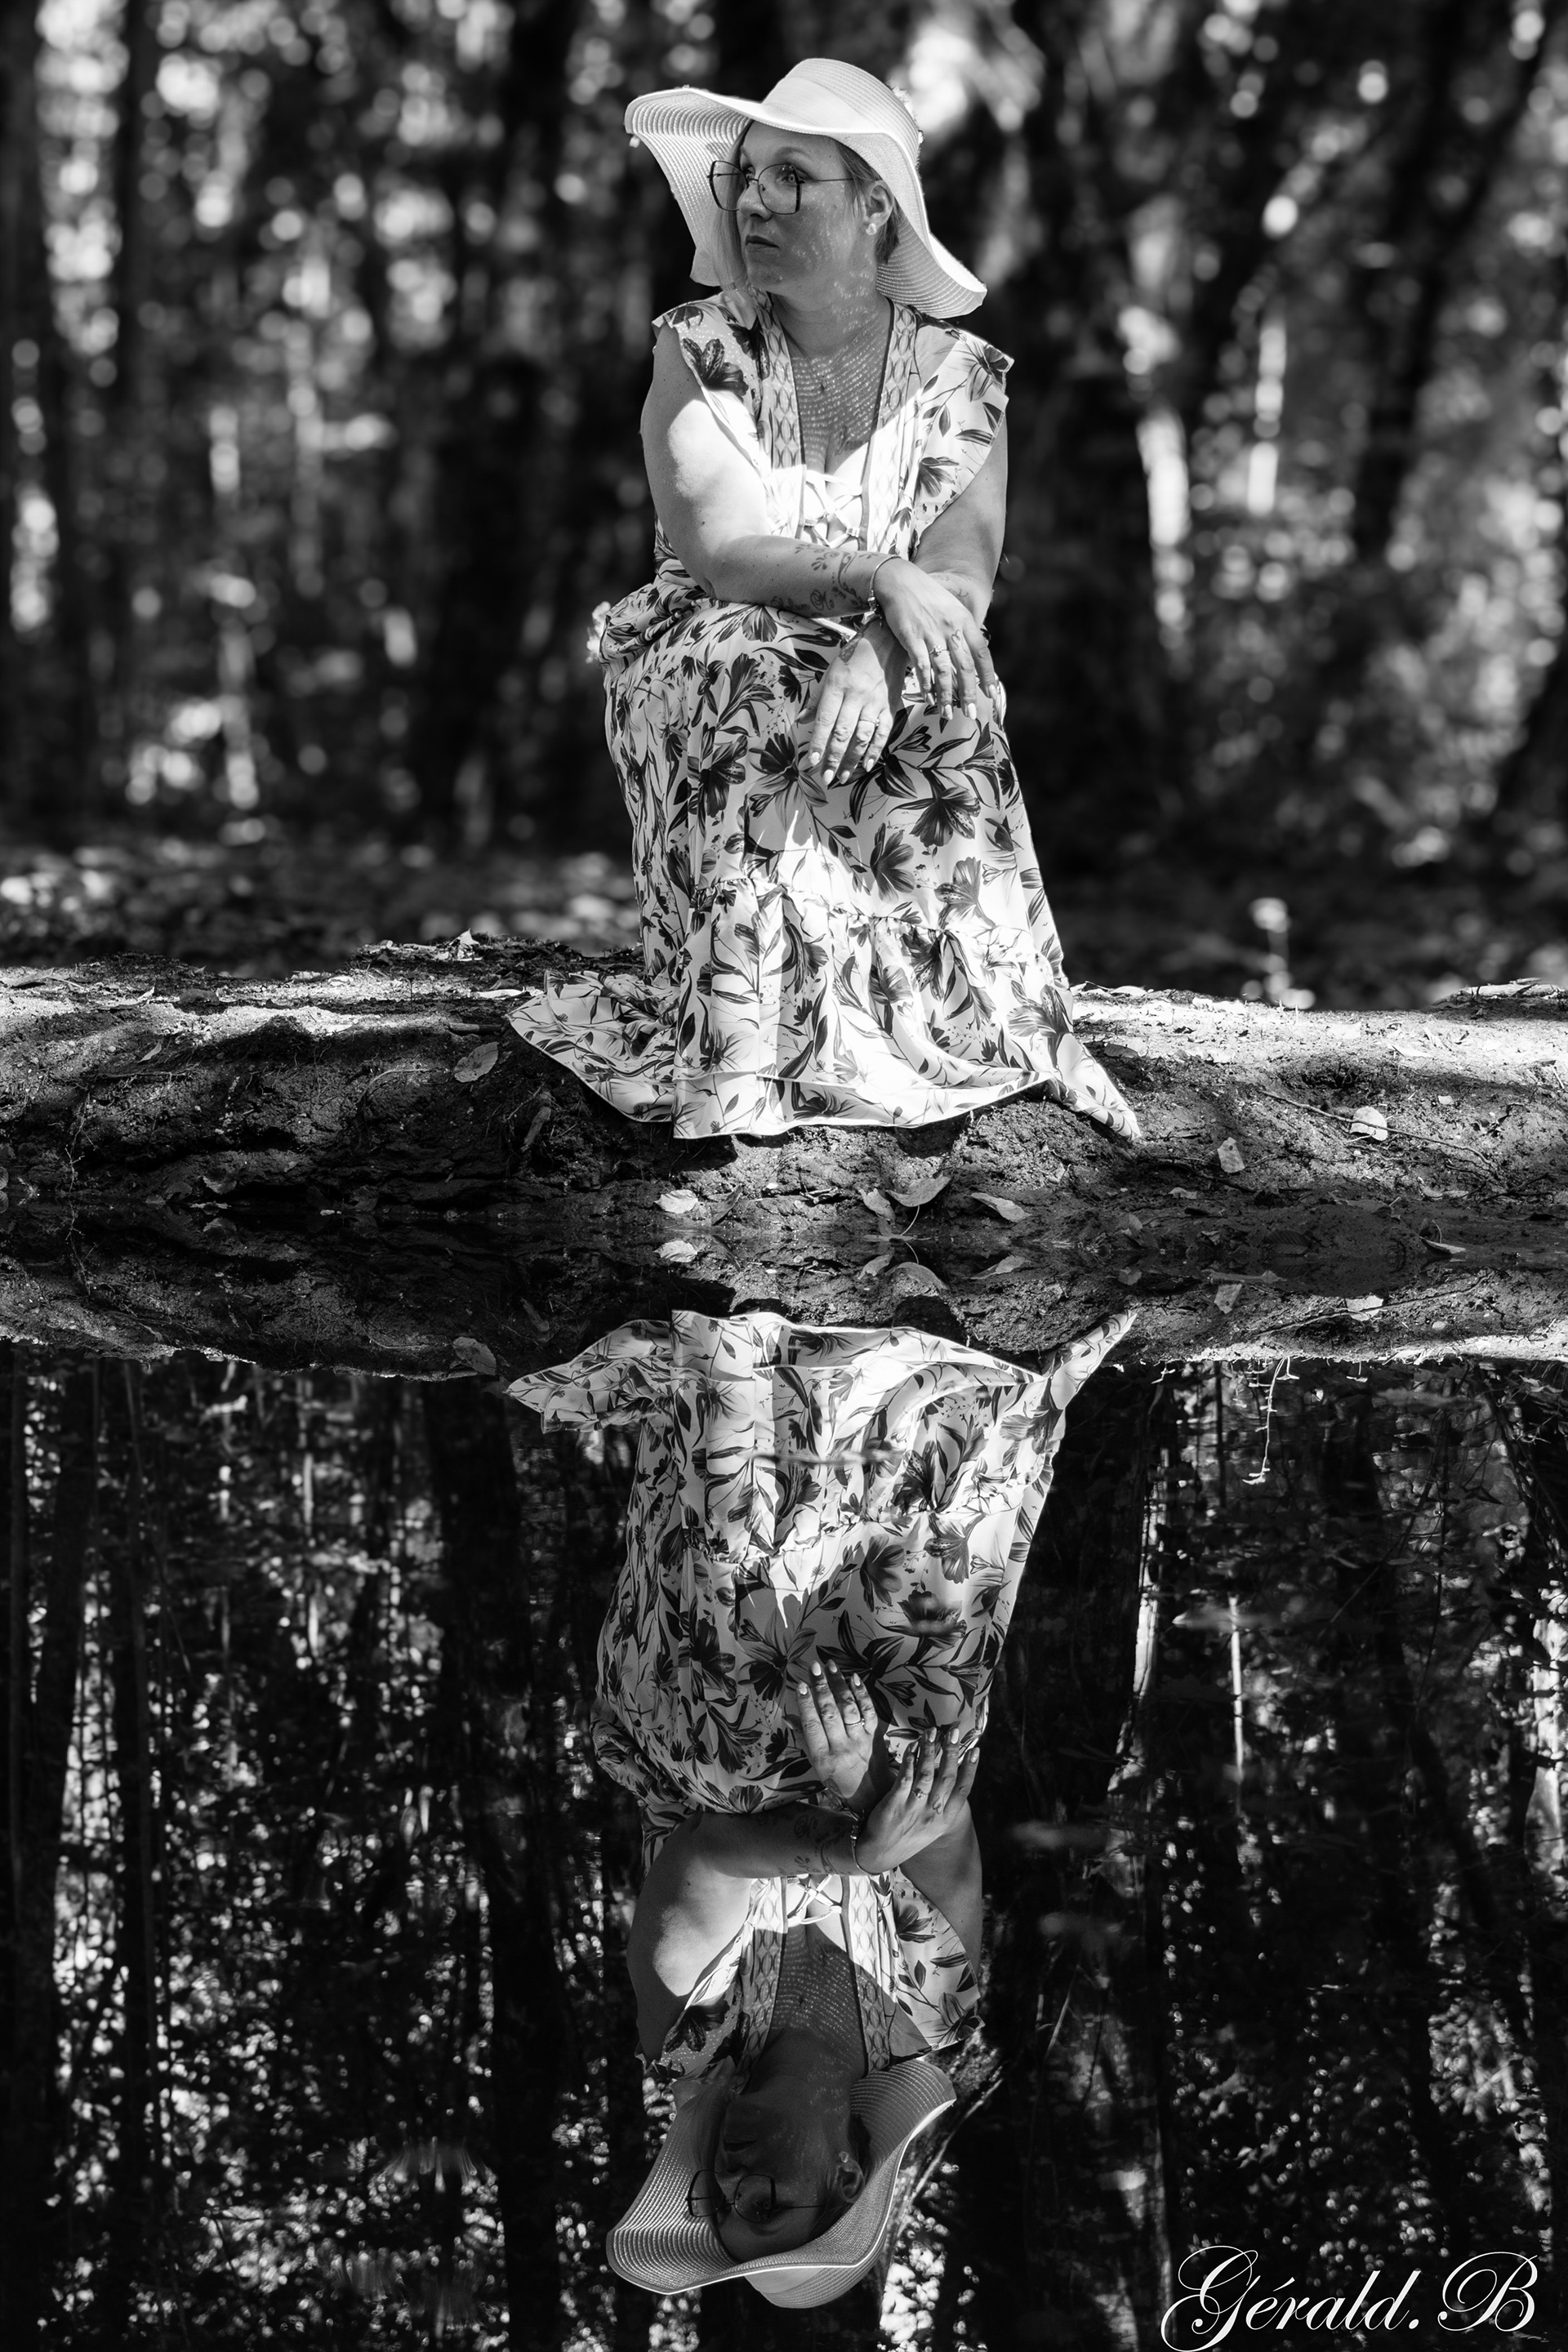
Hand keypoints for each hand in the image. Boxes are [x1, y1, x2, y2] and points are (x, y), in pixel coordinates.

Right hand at [793, 1658, 879, 1804]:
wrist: (872, 1795)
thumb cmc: (839, 1781)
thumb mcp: (817, 1766)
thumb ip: (804, 1740)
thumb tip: (789, 1716)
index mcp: (823, 1758)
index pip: (812, 1726)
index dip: (806, 1704)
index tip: (800, 1685)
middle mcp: (842, 1748)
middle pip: (830, 1714)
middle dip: (821, 1688)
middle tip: (814, 1667)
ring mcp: (860, 1741)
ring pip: (849, 1709)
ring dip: (839, 1685)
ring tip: (830, 1666)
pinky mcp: (875, 1736)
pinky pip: (869, 1712)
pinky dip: (862, 1694)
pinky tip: (854, 1678)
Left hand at [805, 630, 900, 786]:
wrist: (888, 641)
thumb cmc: (854, 656)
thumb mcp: (831, 671)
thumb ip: (817, 698)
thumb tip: (803, 720)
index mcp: (838, 685)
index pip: (825, 719)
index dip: (818, 742)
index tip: (811, 761)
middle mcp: (857, 695)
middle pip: (843, 732)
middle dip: (834, 757)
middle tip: (826, 777)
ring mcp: (875, 702)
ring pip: (863, 735)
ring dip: (852, 759)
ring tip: (843, 776)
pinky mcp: (890, 706)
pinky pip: (883, 732)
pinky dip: (875, 750)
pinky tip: (866, 764)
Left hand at [856, 1725, 979, 1875]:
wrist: (879, 1854)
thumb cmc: (907, 1836)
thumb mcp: (931, 1827)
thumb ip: (941, 1805)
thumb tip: (948, 1775)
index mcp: (944, 1820)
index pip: (962, 1791)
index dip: (970, 1769)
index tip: (975, 1751)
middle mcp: (932, 1815)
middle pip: (946, 1778)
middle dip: (951, 1752)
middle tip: (953, 1733)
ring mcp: (914, 1809)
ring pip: (926, 1774)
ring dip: (930, 1751)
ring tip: (932, 1733)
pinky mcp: (895, 1804)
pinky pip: (905, 1777)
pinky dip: (910, 1761)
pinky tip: (913, 1748)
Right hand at [867, 560, 997, 723]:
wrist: (900, 581)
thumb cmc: (927, 597)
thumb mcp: (952, 609)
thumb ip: (963, 631)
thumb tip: (973, 656)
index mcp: (964, 621)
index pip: (981, 653)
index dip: (987, 676)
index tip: (991, 695)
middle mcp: (951, 628)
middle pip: (964, 667)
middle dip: (968, 694)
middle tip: (971, 714)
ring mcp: (931, 633)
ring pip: (943, 671)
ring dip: (946, 696)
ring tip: (947, 714)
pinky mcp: (911, 638)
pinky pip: (922, 667)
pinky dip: (925, 685)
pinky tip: (928, 699)